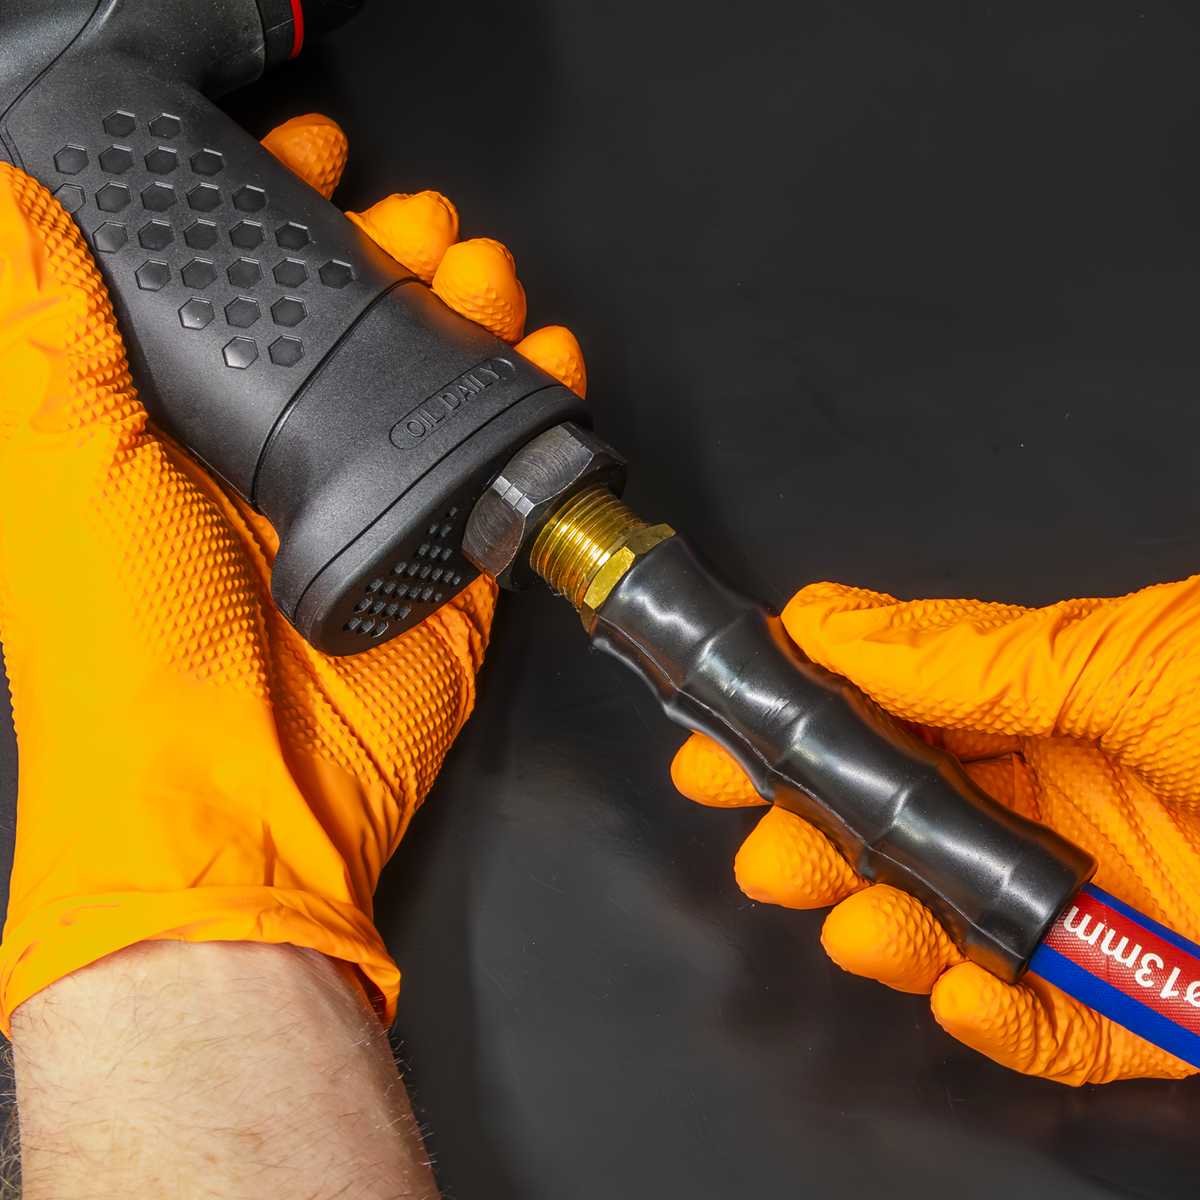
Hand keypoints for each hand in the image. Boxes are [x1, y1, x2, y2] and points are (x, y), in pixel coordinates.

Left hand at [0, 113, 583, 1028]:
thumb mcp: (63, 473)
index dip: (268, 224)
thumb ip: (42, 336)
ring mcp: (364, 516)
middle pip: (346, 333)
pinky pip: (495, 470)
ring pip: (427, 385)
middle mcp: (270, 469)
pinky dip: (528, 407)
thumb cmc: (132, 657)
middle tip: (418, 220)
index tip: (305, 162)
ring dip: (464, 314)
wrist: (245, 802)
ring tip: (483, 273)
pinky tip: (541, 357)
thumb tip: (10, 208)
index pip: (232, 303)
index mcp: (174, 438)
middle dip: (389, 258)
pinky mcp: (442, 566)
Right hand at [672, 577, 1199, 1084]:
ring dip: (890, 931)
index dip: (801, 732)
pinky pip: (1054, 1028)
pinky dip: (999, 1024)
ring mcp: (1103, 905)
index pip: (891, 723)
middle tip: (768, 844)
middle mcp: (1062, 807)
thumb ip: (970, 654)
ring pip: (958, 931)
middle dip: (818, 839)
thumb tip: (830, 621)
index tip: (726, 741)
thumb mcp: (1122, 659)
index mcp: (1046, 712)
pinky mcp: (1152, 999)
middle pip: (905, 834)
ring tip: (859, 917)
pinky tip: (966, 992)